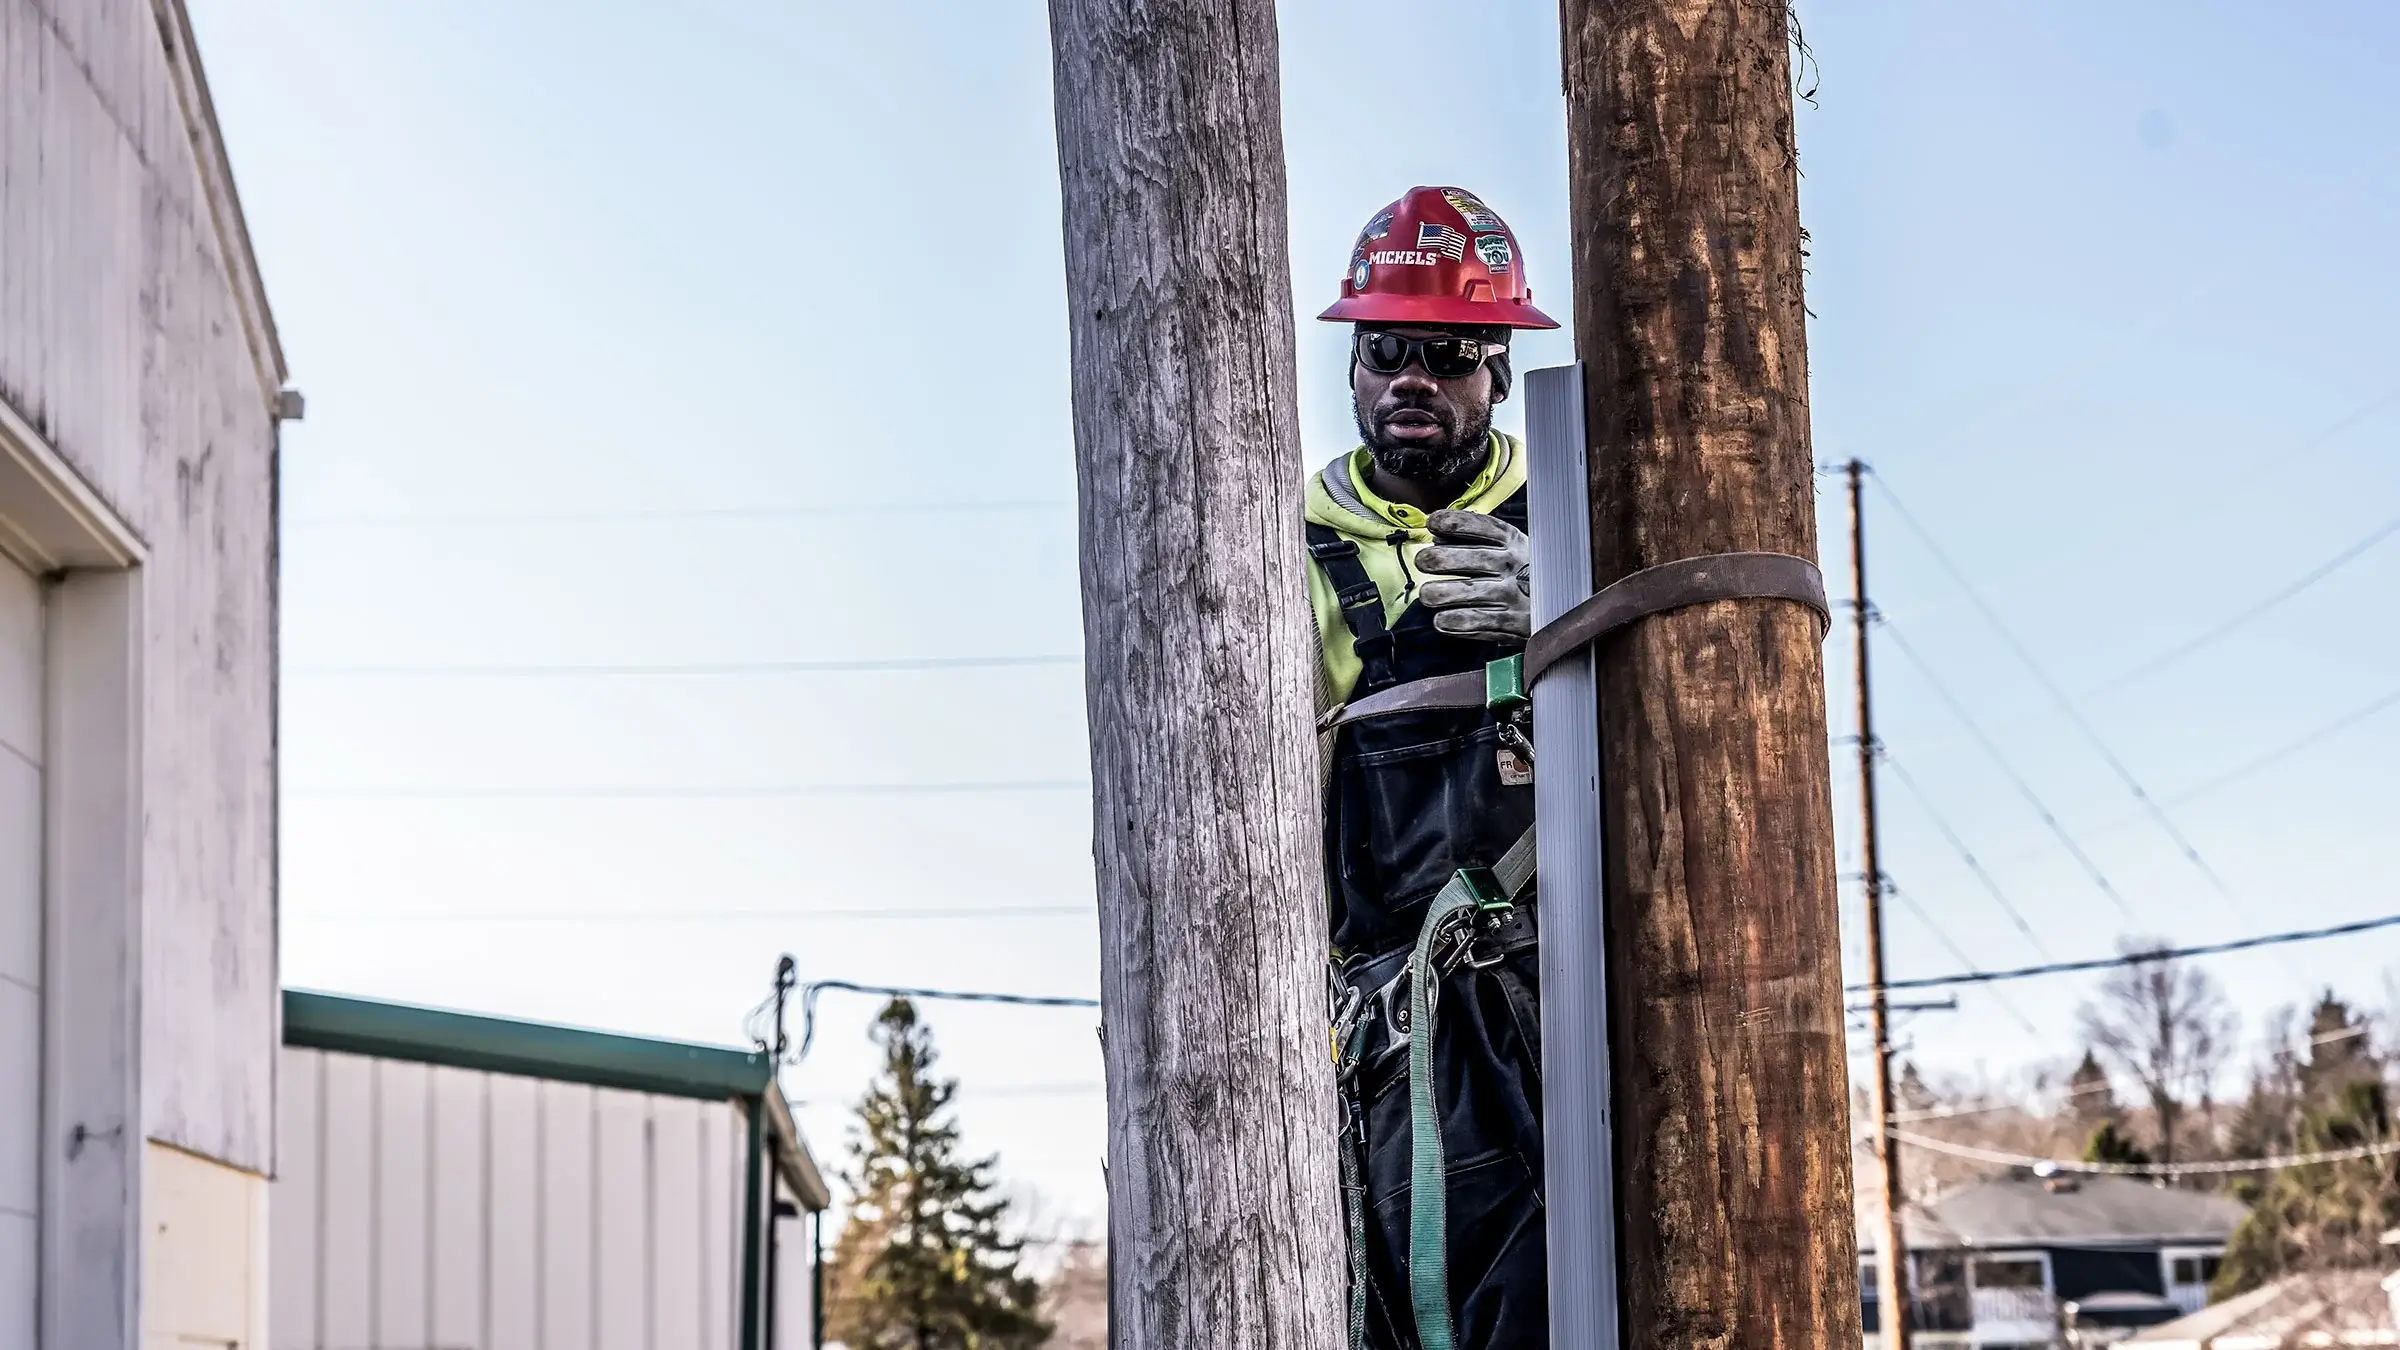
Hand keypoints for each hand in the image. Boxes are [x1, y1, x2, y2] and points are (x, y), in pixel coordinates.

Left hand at [1417, 509, 1530, 643]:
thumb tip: (1439, 538)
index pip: (1481, 526)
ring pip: (1468, 593)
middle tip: (1424, 562)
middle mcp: (1514, 565)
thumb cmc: (1529, 574)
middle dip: (1438, 559)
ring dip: (1440, 594)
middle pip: (1469, 559)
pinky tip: (1442, 619)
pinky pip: (1476, 622)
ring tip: (1429, 595)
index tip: (1432, 523)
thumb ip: (1479, 540)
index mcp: (1514, 542)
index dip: (1453, 522)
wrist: (1566, 607)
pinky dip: (1454, 622)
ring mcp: (1513, 595)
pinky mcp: (1511, 624)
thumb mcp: (1514, 548)